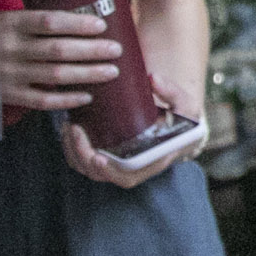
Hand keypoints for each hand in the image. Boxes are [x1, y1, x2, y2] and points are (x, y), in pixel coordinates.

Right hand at [0, 9, 121, 111]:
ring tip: (112, 71)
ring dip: (87, 73)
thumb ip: (26, 22)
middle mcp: (10, 48)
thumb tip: (66, 21)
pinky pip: (41, 99)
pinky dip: (65, 99)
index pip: (50, 21)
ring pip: (55, 74)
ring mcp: (8, 73)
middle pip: (59, 49)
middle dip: (92, 50)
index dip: (78, 23)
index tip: (102, 24)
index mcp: (8, 23)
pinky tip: (86, 96)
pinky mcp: (6, 95)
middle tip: (117, 49)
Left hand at [62, 71, 206, 187]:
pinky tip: (69, 127)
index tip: (98, 157)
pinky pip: (81, 160)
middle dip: (82, 155)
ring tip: (70, 126)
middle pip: (98, 173)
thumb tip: (153, 79)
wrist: (178, 124)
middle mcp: (130, 166)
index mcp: (150, 161)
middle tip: (75, 129)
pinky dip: (71, 148)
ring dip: (72, 151)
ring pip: (86, 168)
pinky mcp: (106, 153)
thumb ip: (172, 92)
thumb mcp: (185, 105)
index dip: (110, 172)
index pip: (127, 176)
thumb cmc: (182, 118)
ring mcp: (116, 162)